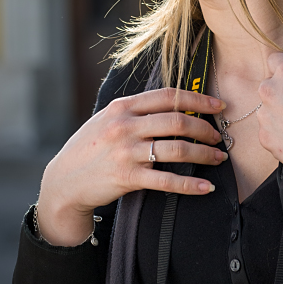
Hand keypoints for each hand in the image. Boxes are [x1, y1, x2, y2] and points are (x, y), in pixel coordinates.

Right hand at [36, 88, 226, 244]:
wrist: (63, 181)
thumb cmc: (89, 148)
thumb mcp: (106, 119)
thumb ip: (134, 111)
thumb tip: (172, 104)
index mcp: (123, 106)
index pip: (167, 96)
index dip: (197, 99)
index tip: (218, 106)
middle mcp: (125, 125)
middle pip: (177, 121)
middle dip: (205, 129)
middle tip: (219, 137)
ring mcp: (126, 151)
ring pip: (177, 149)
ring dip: (204, 154)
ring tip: (218, 159)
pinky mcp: (127, 177)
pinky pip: (167, 180)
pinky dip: (190, 185)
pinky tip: (206, 187)